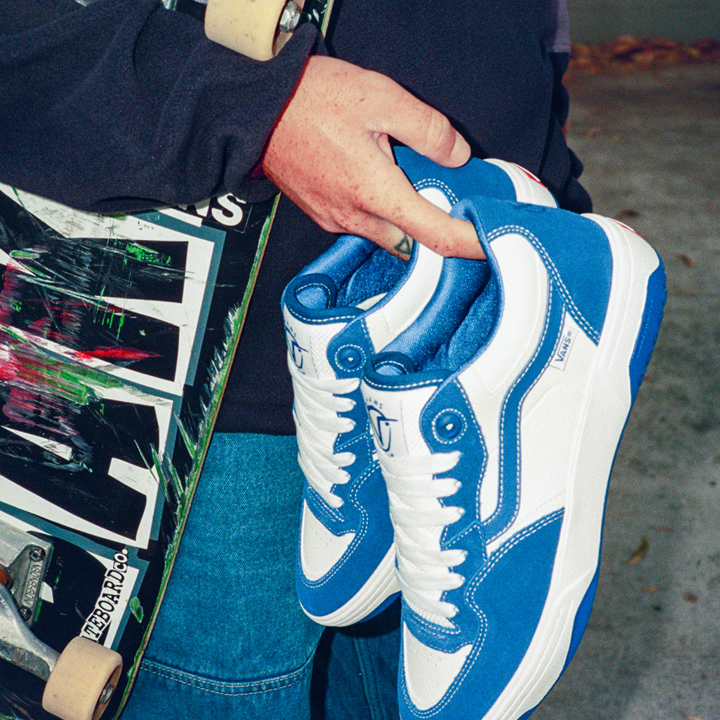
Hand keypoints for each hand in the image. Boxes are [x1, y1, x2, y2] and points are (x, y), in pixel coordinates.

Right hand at [262, 56, 483, 259]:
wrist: (254, 107)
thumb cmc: (310, 99)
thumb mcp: (381, 98)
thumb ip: (428, 130)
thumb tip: (456, 155)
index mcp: (375, 193)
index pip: (435, 236)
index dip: (468, 244)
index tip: (489, 243)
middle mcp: (354, 217)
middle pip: (410, 244)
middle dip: (432, 229)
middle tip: (448, 198)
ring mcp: (333, 219)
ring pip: (384, 235)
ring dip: (403, 217)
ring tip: (408, 179)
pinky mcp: (320, 213)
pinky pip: (360, 223)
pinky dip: (379, 210)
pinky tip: (376, 177)